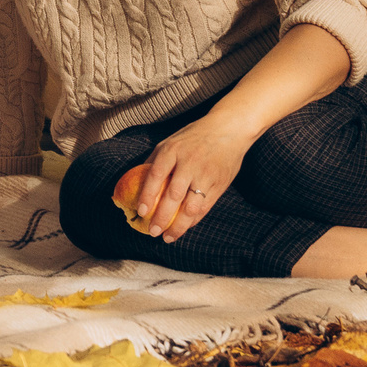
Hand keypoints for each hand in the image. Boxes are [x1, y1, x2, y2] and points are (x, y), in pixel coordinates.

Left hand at [129, 116, 250, 242]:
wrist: (229, 128)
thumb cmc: (194, 136)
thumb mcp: (171, 141)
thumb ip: (156, 160)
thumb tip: (137, 180)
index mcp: (173, 150)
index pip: (156, 176)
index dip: (147, 196)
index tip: (141, 212)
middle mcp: (189, 163)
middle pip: (173, 196)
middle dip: (162, 218)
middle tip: (153, 232)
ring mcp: (206, 174)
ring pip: (191, 207)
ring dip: (179, 226)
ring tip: (168, 237)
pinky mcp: (220, 184)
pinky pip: (205, 208)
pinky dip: (193, 220)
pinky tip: (184, 227)